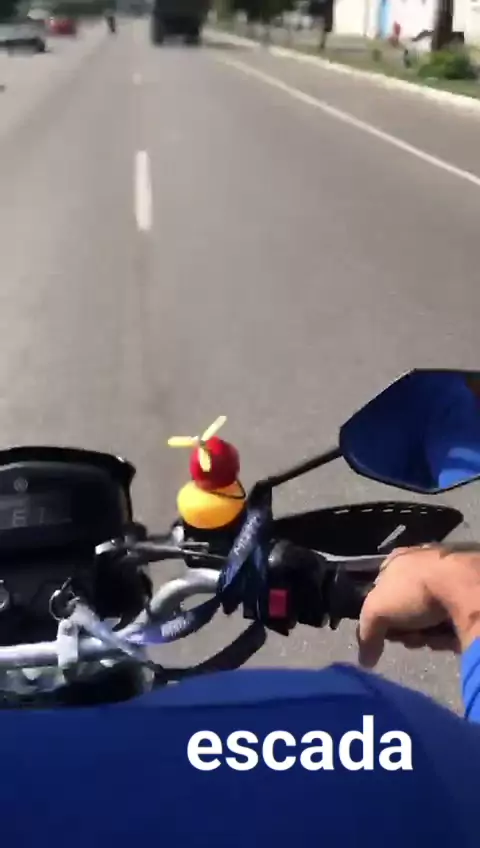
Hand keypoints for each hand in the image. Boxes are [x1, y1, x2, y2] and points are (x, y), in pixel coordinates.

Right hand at [357, 545, 479, 667]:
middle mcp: (422, 566)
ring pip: (428, 618)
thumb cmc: (414, 590)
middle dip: (406, 629)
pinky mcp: (466, 596)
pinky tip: (449, 637)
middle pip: (405, 609)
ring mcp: (447, 580)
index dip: (380, 614)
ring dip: (426, 635)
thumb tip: (365, 661)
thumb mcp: (376, 610)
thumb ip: (366, 634)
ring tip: (431, 639)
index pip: (380, 589)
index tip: (385, 630)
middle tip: (411, 637)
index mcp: (397, 560)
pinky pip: (451, 620)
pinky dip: (447, 633)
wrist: (465, 587)